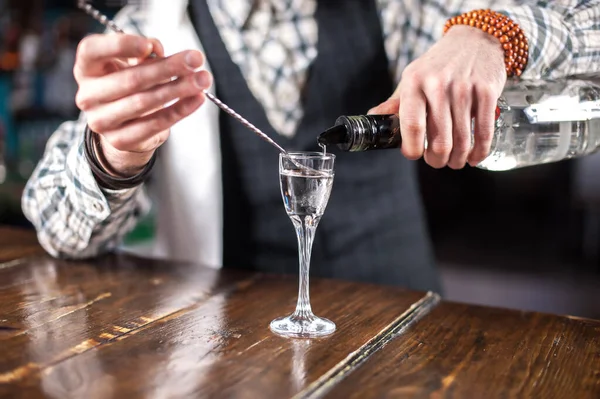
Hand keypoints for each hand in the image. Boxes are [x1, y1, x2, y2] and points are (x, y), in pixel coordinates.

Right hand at [74, 34, 211, 176]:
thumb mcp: (132, 62)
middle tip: (196, 59)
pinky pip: (156, 123)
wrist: (125, 124)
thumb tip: (156, 49)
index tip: (150, 45)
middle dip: (168, 68)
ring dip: (179, 89)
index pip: (93, 50)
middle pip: (130, 79)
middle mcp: (88, 95)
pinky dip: (180, 110)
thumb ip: (143, 52)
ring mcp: (101, 120)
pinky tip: (197, 99)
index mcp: (86, 68)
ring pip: (145, 102)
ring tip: (203, 79)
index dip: (121, 45)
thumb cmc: (130, 83)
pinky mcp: (120, 140)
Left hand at [370, 25, 505, 168]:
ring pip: (462, 140)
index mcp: (414, 83)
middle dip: (438, 160)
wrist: (474, 39)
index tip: (414, 155)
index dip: (412, 149)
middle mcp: (438, 85)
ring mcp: (465, 88)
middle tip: (437, 161)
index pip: (411, 126)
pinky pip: (484, 132)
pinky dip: (479, 151)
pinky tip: (473, 156)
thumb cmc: (438, 65)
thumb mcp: (412, 78)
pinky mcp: (487, 91)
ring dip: (458, 159)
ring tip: (454, 160)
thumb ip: (394, 103)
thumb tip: (372, 119)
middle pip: (439, 140)